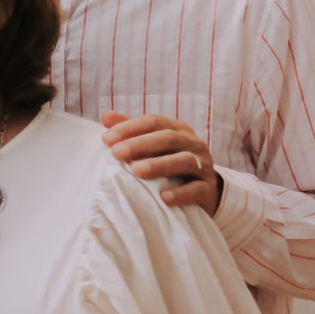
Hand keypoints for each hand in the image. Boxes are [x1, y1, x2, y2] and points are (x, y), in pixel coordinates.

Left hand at [101, 110, 221, 214]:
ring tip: (137, 171)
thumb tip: (106, 116)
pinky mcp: (208, 189)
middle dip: (141, 144)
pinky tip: (163, 197)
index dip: (130, 128)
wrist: (202, 191)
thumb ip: (131, 131)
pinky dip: (180, 193)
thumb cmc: (168, 163)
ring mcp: (203, 165)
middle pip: (168, 138)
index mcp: (177, 130)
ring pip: (184, 160)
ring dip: (160, 165)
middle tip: (117, 153)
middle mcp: (192, 143)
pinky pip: (196, 189)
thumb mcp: (152, 146)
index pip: (154, 122)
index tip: (106, 139)